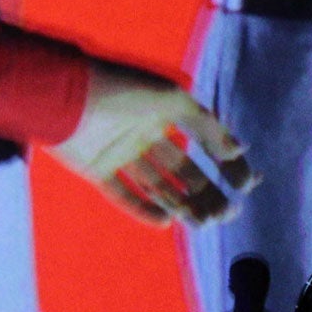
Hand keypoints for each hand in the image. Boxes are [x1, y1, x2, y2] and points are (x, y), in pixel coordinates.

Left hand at [49, 60, 255, 226]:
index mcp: (164, 111)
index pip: (204, 141)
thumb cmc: (121, 90)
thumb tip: (238, 151)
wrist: (66, 96)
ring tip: (203, 221)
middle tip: (226, 213)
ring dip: (182, 204)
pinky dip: (143, 209)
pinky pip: (123, 194)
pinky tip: (166, 220)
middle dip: (207, 192)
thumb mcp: (171, 99)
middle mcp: (143, 132)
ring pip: (157, 185)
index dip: (226, 163)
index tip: (245, 185)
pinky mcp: (96, 169)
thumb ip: (206, 124)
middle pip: (183, 170)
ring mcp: (119, 152)